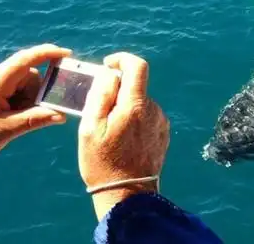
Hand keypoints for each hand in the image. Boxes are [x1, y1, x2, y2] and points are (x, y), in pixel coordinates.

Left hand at [0, 44, 71, 166]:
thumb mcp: (6, 131)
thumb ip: (35, 120)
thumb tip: (61, 115)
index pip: (25, 60)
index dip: (48, 54)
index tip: (67, 54)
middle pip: (29, 77)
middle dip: (35, 96)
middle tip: (27, 117)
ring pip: (23, 84)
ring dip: (26, 102)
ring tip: (13, 121)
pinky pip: (13, 89)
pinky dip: (18, 102)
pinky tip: (9, 117)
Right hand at [78, 52, 169, 219]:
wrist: (128, 194)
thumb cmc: (103, 162)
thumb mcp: (90, 127)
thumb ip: (101, 95)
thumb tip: (110, 73)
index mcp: (135, 105)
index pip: (137, 65)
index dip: (121, 59)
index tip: (107, 66)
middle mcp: (153, 110)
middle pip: (135, 86)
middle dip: (117, 91)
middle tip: (98, 111)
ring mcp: (160, 123)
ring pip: (139, 103)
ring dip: (124, 108)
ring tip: (109, 132)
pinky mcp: (163, 134)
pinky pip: (146, 117)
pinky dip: (133, 120)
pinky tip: (122, 140)